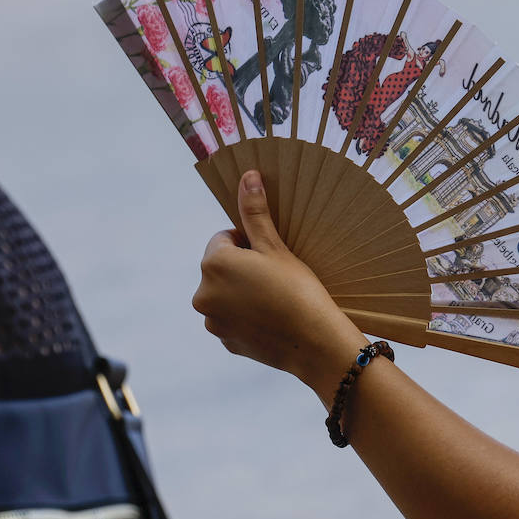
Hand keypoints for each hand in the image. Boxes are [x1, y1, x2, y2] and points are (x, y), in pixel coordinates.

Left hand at [193, 170, 365, 391]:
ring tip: (277, 299)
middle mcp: (203, 294)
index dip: (250, 243)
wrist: (315, 343)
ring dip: (243, 292)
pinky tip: (273, 318)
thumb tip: (247, 176)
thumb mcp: (277, 247)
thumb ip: (255, 212)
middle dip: (243, 268)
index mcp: (214, 264)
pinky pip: (232, 319)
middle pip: (222, 268)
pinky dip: (247, 316)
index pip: (224, 239)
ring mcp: (212, 321)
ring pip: (226, 294)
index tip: (273, 255)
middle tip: (278, 277)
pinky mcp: (225, 341)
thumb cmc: (299, 289)